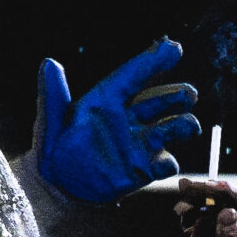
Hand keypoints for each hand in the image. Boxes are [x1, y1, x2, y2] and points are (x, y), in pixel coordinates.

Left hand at [34, 39, 203, 203]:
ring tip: (175, 128)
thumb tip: (48, 63)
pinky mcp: (145, 168)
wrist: (57, 188)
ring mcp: (140, 143)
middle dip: (179, 95)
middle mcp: (130, 119)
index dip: (153, 60)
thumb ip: (53, 95)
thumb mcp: (51, 122)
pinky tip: (159, 164)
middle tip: (188, 95)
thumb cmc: (53, 149)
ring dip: (182, 125)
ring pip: (175, 127)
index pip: (134, 76)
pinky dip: (168, 162)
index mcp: (108, 102)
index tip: (174, 48)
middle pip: (165, 100)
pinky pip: (167, 163)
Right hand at [176, 176, 236, 236]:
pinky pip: (197, 208)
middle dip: (208, 190)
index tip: (218, 185)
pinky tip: (183, 218)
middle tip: (190, 186)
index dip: (232, 191)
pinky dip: (188, 210)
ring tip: (182, 208)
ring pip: (210, 199)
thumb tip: (228, 211)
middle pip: (227, 194)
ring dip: (194, 198)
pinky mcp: (208, 221)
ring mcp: (226, 217)